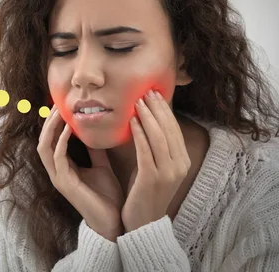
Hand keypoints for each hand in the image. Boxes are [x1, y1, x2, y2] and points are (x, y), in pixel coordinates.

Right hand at [37, 105, 124, 241]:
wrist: (113, 222)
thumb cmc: (107, 197)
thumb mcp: (101, 166)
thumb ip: (95, 150)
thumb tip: (96, 130)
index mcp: (63, 167)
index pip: (51, 140)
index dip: (54, 123)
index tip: (62, 105)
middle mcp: (57, 171)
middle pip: (43, 140)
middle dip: (48, 121)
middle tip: (57, 103)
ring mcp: (58, 178)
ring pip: (44, 147)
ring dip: (51, 128)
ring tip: (60, 112)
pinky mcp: (65, 183)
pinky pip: (58, 157)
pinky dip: (62, 141)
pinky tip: (71, 129)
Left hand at [121, 90, 191, 231]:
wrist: (142, 223)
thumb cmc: (144, 192)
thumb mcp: (154, 167)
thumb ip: (154, 147)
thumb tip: (145, 121)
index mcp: (182, 161)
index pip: (174, 129)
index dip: (165, 110)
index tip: (154, 93)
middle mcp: (179, 166)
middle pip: (169, 130)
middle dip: (158, 109)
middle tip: (146, 92)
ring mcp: (168, 173)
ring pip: (159, 138)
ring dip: (148, 117)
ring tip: (138, 102)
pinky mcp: (152, 179)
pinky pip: (146, 151)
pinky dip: (140, 134)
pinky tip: (132, 121)